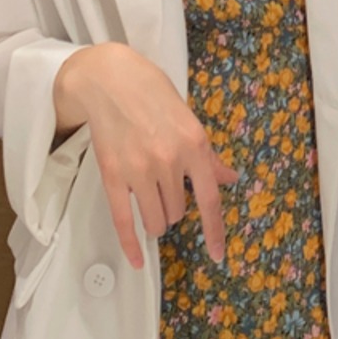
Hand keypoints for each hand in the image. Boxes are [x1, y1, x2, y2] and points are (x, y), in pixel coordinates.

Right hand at [53, 42, 237, 269]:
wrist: (108, 78)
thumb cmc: (151, 92)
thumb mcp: (187, 117)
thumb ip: (206, 154)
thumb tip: (229, 178)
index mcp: (194, 144)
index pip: (210, 199)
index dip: (214, 231)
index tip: (216, 254)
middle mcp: (169, 161)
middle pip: (178, 211)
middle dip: (173, 206)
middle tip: (163, 185)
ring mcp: (139, 171)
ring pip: (155, 220)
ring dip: (155, 218)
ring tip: (148, 199)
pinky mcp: (112, 176)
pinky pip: (124, 221)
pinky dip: (131, 245)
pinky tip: (137, 260)